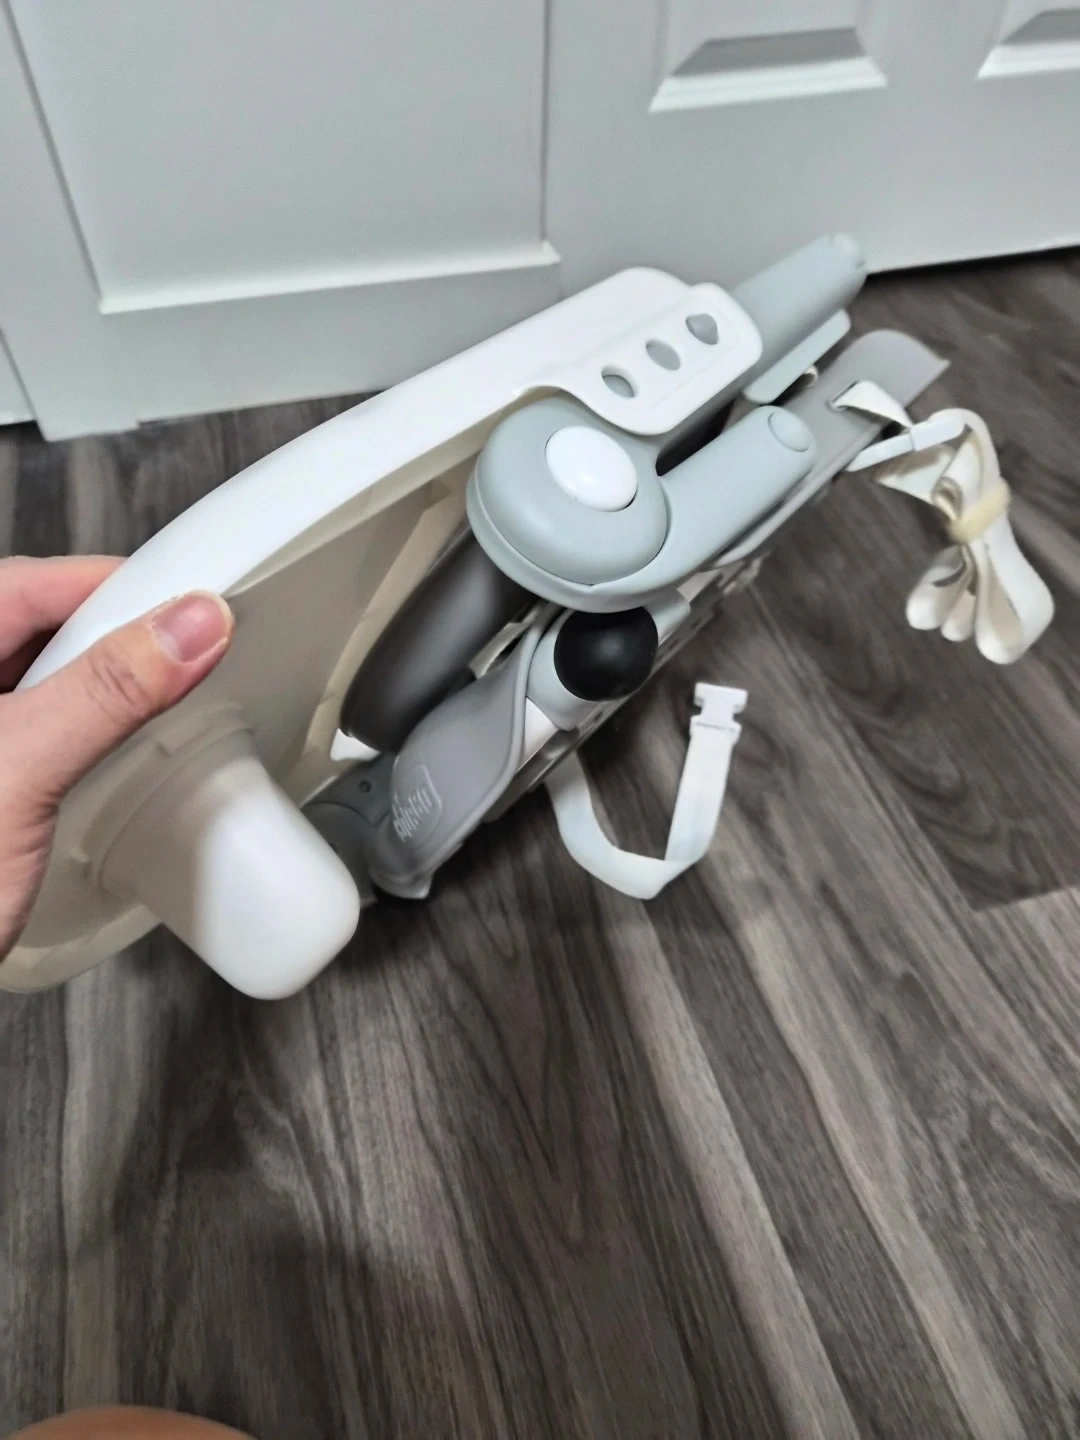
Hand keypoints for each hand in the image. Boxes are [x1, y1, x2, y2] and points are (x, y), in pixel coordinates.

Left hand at [0, 557, 233, 958]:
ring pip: (31, 680)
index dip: (111, 584)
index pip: (25, 583)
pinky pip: (30, 732)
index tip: (188, 604)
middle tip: (176, 654)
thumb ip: (107, 690)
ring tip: (145, 702)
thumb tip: (187, 624)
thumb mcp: (20, 771)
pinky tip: (99, 756)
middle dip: (106, 635)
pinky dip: (73, 732)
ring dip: (93, 687)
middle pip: (29, 625)